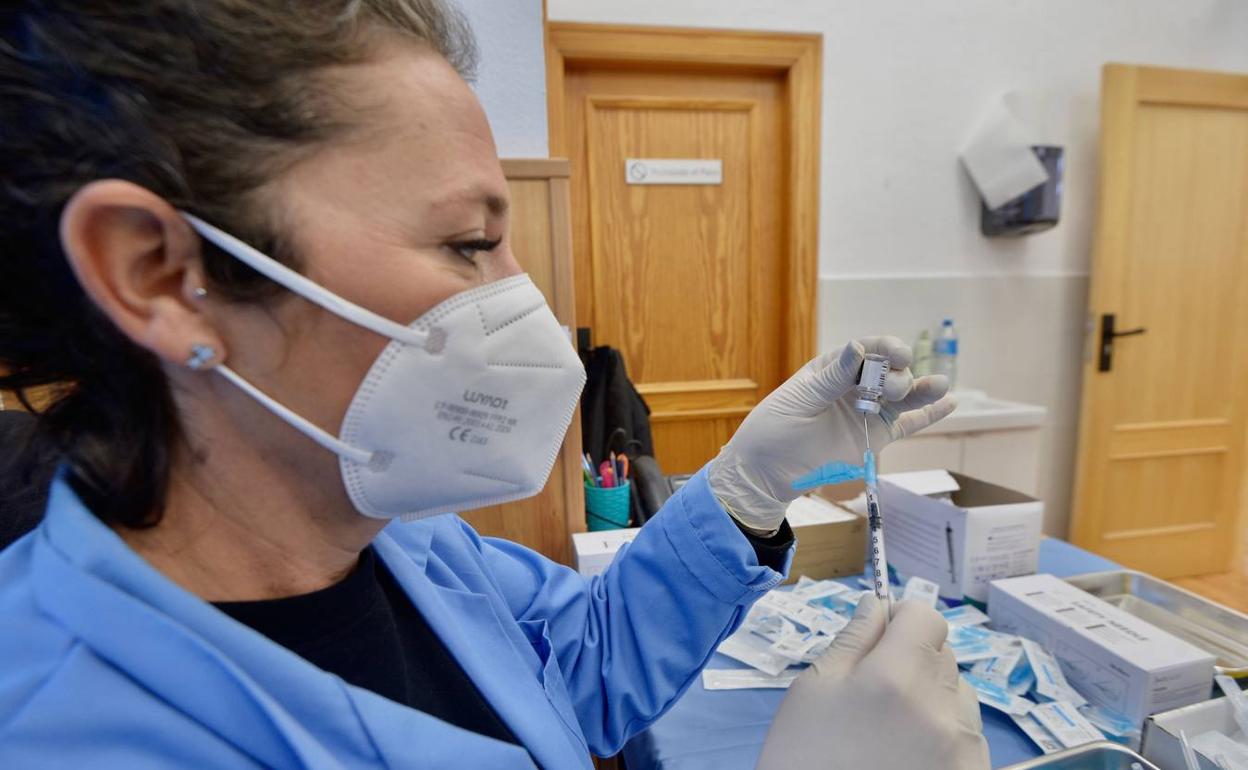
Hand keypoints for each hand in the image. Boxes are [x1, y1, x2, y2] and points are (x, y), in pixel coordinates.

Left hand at [709, 336, 954, 532]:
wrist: (766, 474)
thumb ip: (833, 378)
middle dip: (897, 375)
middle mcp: (853, 385)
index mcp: (831, 367)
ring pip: (902, 396)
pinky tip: (949, 402)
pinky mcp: (874, 437)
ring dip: (922, 389)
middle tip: (893, 388)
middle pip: (887, 372)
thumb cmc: (773, 430)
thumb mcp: (799, 400)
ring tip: (940, 387)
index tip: (897, 353)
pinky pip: (907, 423)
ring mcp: (866, 411)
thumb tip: (858, 347)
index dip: (883, 348)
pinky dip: (928, 415)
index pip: (864, 350)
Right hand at [757, 596, 988, 769]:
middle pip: (943, 655)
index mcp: (896, 678)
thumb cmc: (804, 758)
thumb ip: (852, 641)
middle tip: (875, 694)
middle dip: (913, 660)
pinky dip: (944, 738)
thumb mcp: (812, 692)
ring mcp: (963, 748)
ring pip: (959, 695)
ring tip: (892, 732)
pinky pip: (968, 736)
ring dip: (933, 699)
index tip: (880, 636)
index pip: (927, 617)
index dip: (902, 619)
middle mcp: (941, 709)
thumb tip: (877, 605)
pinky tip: (909, 758)